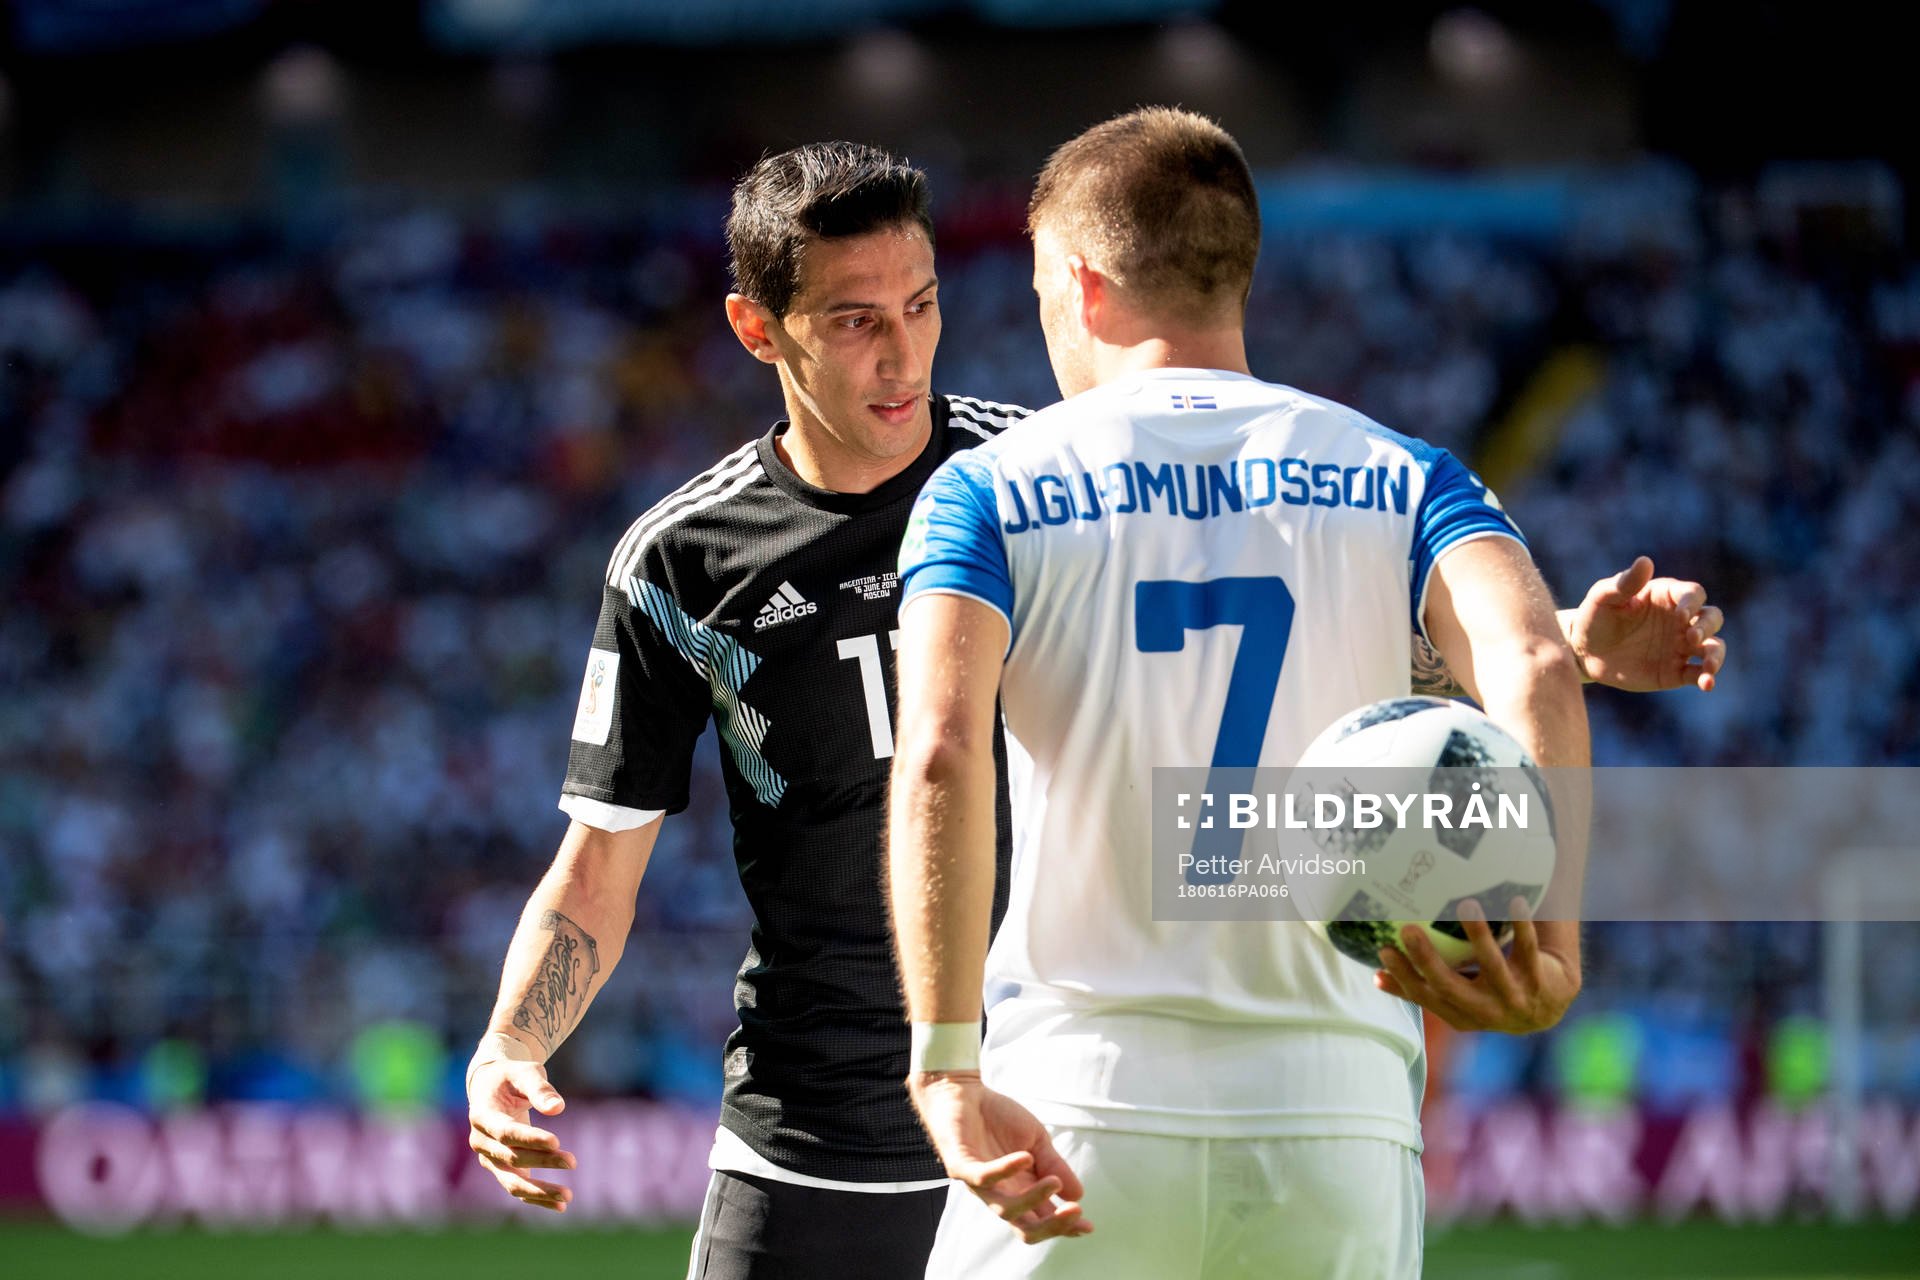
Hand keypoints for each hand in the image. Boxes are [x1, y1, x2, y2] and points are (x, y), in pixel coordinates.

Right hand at [467, 1057, 575, 1211]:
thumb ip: (539, 1088)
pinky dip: (537, 1198)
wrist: (492, 1087)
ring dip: (539, 1191)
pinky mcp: (502, 1168)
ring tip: (567, 1196)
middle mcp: (480, 1141)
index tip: (557, 1141)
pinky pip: (518, 1187)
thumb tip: (558, 1108)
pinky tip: (561, 1205)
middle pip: (511, 1157)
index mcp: (481, 1115)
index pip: (505, 1132)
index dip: (530, 1139)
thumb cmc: (511, 1076)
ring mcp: (489, 1158)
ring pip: (512, 1181)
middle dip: (542, 1161)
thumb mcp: (524, 1072)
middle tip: (572, 1161)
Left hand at [907, 1073, 1092, 1244]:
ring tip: (1054, 1182)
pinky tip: (1025, 1158)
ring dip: (1033, 1199)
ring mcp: (979, 1183)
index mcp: (1020, 1190)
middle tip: (1075, 1212)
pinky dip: (1005, 1170)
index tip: (1087, 1225)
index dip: (1065, 1227)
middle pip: (1025, 1227)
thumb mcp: (1036, 1141)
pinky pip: (983, 1177)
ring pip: (1005, 1209)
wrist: (963, 1092)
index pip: (1043, 1219)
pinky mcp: (960, 1165)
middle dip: (1052, 1226)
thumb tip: (1079, 1195)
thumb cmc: (998, 1119)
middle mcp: (1000, 1193)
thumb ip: (1054, 1166)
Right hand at [1373, 898, 1579, 1033]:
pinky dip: (1523, 925)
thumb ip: (1422, 987)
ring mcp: (1513, 997)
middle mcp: (1485, 1010)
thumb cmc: (1490, 994)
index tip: (1384, 950)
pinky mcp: (1540, 981)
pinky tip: (1515, 899)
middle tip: (1407, 929)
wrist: (1550, 1005)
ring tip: (1465, 904)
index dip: (1403, 977)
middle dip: (1427, 959)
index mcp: (1460, 1015)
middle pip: (1451, 987)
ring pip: (1493, 966)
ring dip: (1478, 935)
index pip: (1426, 997)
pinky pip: (1529, 950)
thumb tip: (1375, 974)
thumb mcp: (1457, 997)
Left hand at [1566, 556, 1725, 691]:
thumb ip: (1625, 583)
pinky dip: (1707, 678)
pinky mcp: (1676, 671)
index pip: (1693, 594)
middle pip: (1711, 618)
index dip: (1692, 603)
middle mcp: (1680, 621)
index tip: (1680, 615)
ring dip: (1716, 655)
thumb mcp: (1604, 598)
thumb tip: (1645, 560)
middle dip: (1708, 626)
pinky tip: (1706, 684)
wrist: (1584, 652)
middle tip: (1691, 637)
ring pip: (1713, 647)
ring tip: (1709, 666)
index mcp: (1667, 597)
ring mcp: (1680, 646)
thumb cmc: (1594, 617)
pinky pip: (1699, 674)